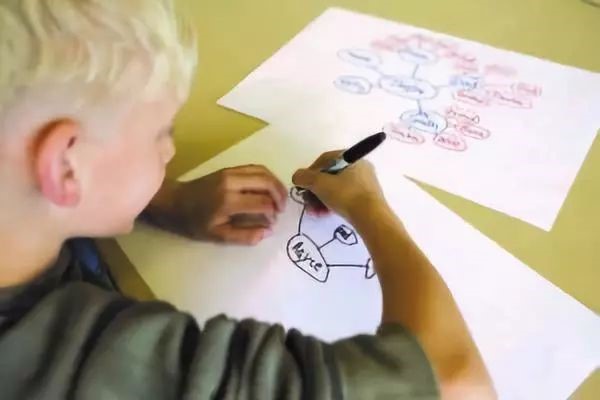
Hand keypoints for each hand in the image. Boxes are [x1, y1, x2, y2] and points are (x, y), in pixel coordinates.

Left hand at [148, 165, 286, 244]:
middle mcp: (231, 182)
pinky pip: (255, 167)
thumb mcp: (217, 236)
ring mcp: (230, 172)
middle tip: (281, 210)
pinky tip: (270, 188)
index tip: (272, 223)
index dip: (272, 213)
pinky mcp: (230, 168)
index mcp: (228, 201)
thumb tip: (267, 231)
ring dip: (276, 184)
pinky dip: (267, 177)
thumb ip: (244, 236)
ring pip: (263, 171)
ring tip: (280, 199)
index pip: (262, 203)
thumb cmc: (194, 222)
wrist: (175, 202)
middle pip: (266, 183)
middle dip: (279, 196)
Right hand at [292, 151, 386, 221]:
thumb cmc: (345, 194)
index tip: (303, 185)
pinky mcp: (367, 198)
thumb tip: (297, 176)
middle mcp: (360, 167)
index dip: (310, 171)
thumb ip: (304, 177)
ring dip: (321, 199)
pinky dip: (332, 204)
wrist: (371, 217)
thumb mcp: (319, 183)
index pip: (325, 159)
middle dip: (315, 190)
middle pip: (330, 176)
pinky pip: (345, 197)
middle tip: (307, 201)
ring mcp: (365, 183)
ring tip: (314, 212)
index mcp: (351, 157)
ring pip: (336, 188)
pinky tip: (324, 214)